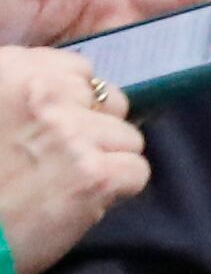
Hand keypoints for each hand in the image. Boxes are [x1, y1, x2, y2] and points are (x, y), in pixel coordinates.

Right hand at [0, 49, 144, 273]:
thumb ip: (21, 96)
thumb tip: (76, 91)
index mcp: (9, 71)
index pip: (78, 70)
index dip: (74, 103)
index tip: (52, 129)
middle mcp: (43, 94)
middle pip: (110, 101)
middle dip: (95, 130)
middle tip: (61, 161)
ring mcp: (71, 133)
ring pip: (127, 137)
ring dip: (106, 161)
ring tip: (65, 185)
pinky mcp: (93, 175)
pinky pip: (136, 171)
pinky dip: (116, 190)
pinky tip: (81, 202)